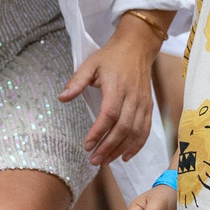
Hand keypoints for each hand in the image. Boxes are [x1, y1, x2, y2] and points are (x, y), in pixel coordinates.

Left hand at [59, 18, 162, 164]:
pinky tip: (126, 156)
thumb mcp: (90, 64)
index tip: (86, 145)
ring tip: (106, 161)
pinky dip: (137, 146)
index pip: (109, 114)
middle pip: (123, 128)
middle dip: (108, 147)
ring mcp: (143, 103)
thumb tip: (62, 98)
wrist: (136, 48)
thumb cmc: (111, 57)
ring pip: (135, 132)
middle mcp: (132, 97)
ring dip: (121, 150)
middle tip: (94, 160)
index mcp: (116, 87)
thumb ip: (76, 82)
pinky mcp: (148, 107)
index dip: (98, 131)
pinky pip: (145, 130)